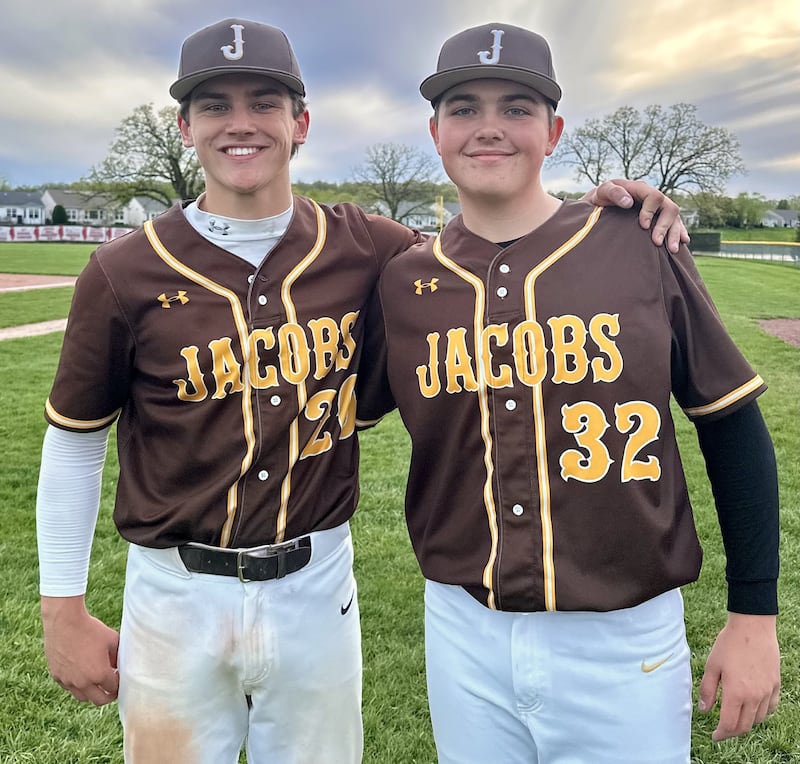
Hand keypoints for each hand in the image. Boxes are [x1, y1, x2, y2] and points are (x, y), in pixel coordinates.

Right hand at [41, 595, 119, 705]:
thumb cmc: (91, 629)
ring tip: (96, 682)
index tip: (119, 678)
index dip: (119, 684)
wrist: (65, 622)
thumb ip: (117, 657)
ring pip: (82, 697)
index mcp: (100, 674)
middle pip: (99, 700)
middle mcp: (83, 683)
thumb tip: (118, 667)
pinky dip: (76, 685)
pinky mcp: (56, 676)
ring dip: (91, 692)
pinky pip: (69, 687)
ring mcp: (68, 681)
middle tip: (111, 688)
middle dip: (108, 696)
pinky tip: (81, 673)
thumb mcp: (112, 640)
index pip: (113, 689)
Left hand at [582, 179, 689, 253]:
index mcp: (641, 189)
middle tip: (657, 242)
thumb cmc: (601, 198)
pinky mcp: (660, 218)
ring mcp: (659, 209)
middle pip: (670, 208)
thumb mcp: (603, 192)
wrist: (601, 204)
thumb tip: (628, 202)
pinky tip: (684, 242)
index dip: (651, 211)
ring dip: (675, 233)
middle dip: (666, 226)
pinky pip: (675, 224)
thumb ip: (614, 193)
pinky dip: (680, 232)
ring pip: (675, 218)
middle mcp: (654, 198)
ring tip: (673, 249)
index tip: (643, 226)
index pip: (654, 197)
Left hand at [697, 613, 779, 740]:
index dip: (721, 734)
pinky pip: (771, 707)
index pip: (730, 725)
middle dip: (732, 732)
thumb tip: (704, 710)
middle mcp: (754, 697)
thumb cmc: (729, 644)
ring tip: (735, 719)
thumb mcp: (712, 666)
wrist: (752, 627)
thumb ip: (708, 690)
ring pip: (758, 719)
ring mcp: (767, 691)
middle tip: (722, 730)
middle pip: (745, 726)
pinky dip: (762, 713)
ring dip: (746, 723)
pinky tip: (753, 709)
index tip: (714, 736)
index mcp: (736, 693)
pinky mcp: (775, 684)